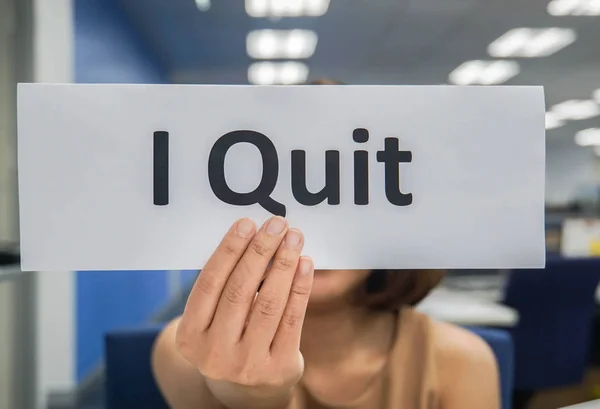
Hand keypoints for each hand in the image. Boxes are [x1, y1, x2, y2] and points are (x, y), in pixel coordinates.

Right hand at [175, 216, 313, 404]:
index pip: (209, 283)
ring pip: (268, 303)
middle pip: (240, 290)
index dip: (229, 250)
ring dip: (283, 264)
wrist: (245, 388)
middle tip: (277, 224)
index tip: (247, 224)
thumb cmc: (228, 337)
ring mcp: (248, 363)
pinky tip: (305, 264)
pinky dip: (300, 287)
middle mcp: (215, 353)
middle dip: (260, 251)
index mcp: (190, 336)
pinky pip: (292, 319)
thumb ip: (225, 286)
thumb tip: (254, 236)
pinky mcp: (279, 368)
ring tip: (294, 238)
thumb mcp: (212, 319)